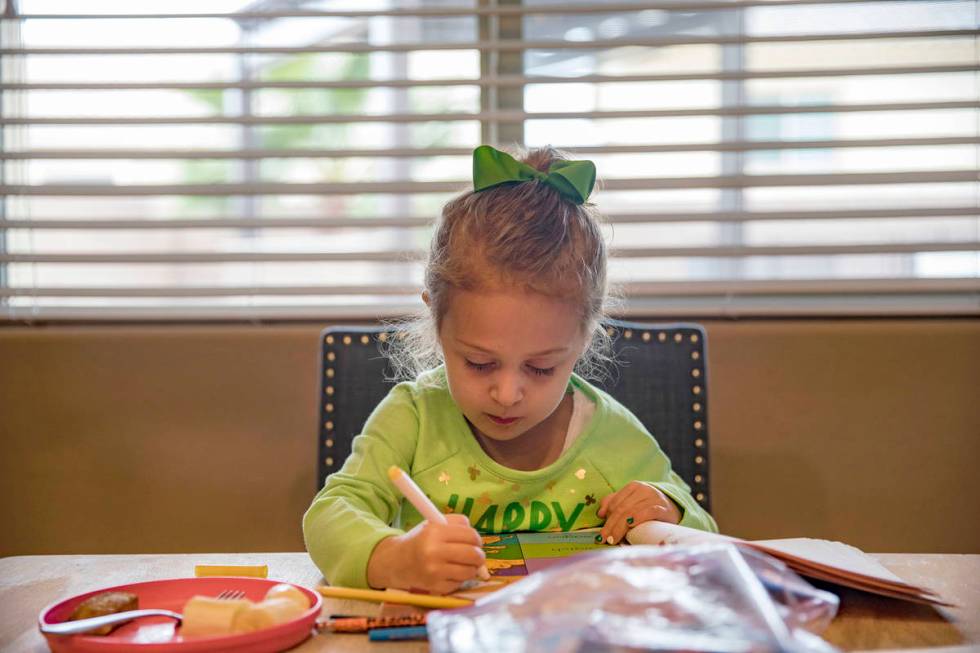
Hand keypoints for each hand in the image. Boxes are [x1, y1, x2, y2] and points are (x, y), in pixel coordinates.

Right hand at [367, 514, 485, 594]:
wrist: (396, 562)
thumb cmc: (420, 540)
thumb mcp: (434, 524)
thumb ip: (458, 524)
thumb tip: (478, 541)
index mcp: (434, 532)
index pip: (471, 536)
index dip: (477, 539)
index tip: (474, 542)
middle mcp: (434, 552)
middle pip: (474, 555)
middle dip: (478, 556)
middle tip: (474, 555)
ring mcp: (434, 572)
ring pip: (470, 571)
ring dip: (471, 568)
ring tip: (462, 564)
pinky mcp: (435, 587)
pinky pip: (459, 584)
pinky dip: (458, 579)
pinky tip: (449, 573)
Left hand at [597, 481, 680, 544]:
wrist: (674, 508)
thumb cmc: (648, 507)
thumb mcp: (631, 502)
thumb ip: (614, 503)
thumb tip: (600, 513)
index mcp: (633, 487)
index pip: (615, 503)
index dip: (606, 518)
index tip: (601, 533)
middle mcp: (643, 490)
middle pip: (622, 509)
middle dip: (611, 526)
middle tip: (604, 539)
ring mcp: (654, 498)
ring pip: (632, 511)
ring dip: (620, 527)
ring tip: (613, 539)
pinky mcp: (664, 508)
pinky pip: (649, 511)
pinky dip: (638, 517)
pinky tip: (630, 525)